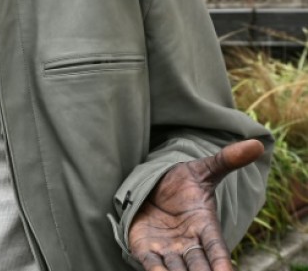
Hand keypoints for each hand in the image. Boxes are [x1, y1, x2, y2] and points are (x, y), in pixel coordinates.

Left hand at [128, 139, 264, 270]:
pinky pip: (150, 263)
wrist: (152, 187)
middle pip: (198, 265)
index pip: (217, 247)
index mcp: (205, 225)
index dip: (222, 261)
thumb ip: (226, 160)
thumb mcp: (203, 169)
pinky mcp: (145, 248)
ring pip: (175, 269)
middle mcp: (188, 242)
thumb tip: (256, 144)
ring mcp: (167, 248)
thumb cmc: (182, 183)